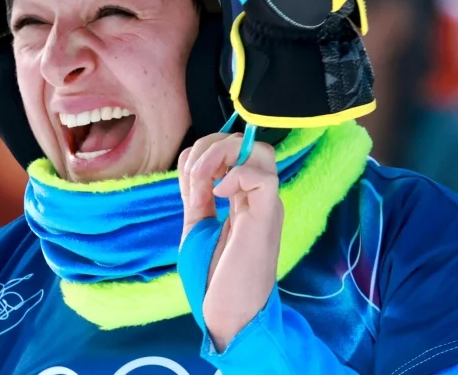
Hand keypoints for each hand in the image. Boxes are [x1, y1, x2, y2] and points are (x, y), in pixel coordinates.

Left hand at [178, 133, 281, 350]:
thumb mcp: (198, 225)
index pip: (233, 150)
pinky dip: (237, 173)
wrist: (230, 314)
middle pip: (246, 144)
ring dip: (222, 155)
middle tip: (194, 175)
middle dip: (211, 147)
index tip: (189, 178)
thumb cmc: (215, 278)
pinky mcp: (268, 216)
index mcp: (243, 198)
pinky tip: (218, 193)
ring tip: (204, 179)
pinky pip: (264, 175)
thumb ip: (197, 194)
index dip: (206, 151)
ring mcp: (266, 205)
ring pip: (259, 151)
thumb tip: (194, 164)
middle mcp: (258, 197)